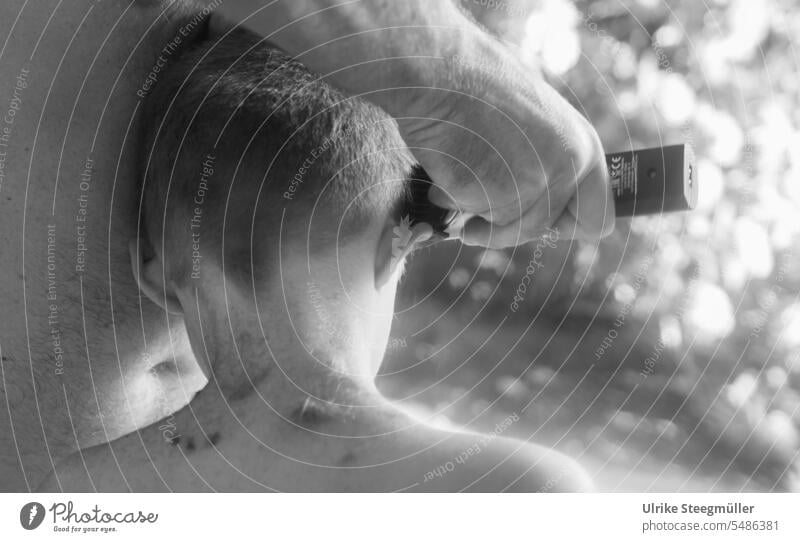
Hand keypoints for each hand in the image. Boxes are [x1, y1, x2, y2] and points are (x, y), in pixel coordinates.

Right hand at [390, 46, 614, 248]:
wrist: (441, 72)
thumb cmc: (480, 87)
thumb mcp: (537, 119)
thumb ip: (550, 160)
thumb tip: (544, 203)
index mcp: (585, 148)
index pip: (598, 220)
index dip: (566, 224)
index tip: (541, 220)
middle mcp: (566, 169)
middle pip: (542, 229)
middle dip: (509, 225)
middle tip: (484, 212)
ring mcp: (531, 184)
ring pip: (504, 230)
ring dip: (475, 216)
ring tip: (457, 181)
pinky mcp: (495, 195)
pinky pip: (472, 217)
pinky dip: (451, 202)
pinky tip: (445, 172)